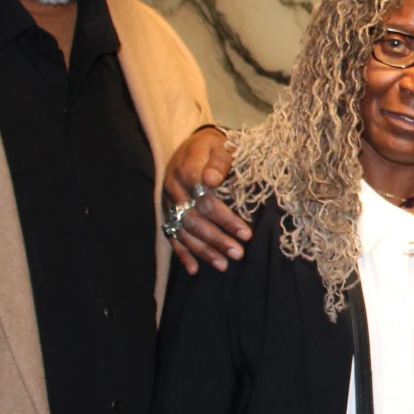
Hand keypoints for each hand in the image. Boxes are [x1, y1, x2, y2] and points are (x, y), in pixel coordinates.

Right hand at [164, 125, 250, 273]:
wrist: (193, 143)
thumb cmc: (212, 146)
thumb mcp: (218, 146)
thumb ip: (218, 162)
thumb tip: (213, 181)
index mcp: (186, 171)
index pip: (205, 200)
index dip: (225, 218)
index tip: (246, 233)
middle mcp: (173, 189)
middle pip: (194, 220)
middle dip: (217, 239)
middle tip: (238, 253)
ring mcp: (168, 203)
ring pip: (183, 232)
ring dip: (203, 251)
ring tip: (223, 265)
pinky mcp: (167, 213)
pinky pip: (171, 236)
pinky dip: (182, 254)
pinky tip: (194, 270)